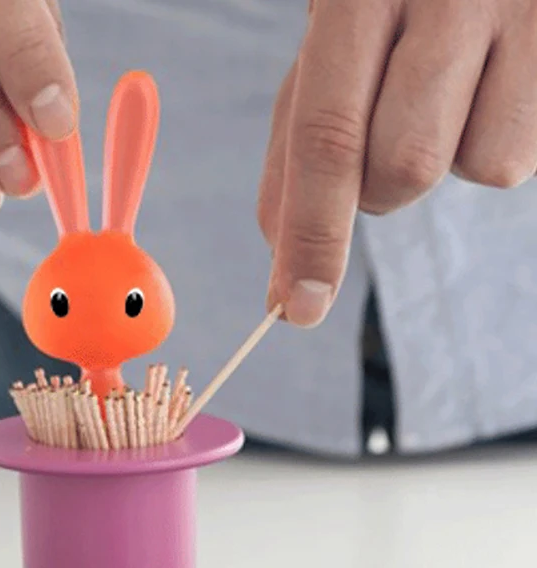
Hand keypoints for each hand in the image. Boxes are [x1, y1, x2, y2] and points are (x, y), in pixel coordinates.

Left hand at [259, 0, 536, 326]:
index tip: (298, 309)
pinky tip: (490, 91)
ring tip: (444, 95)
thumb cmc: (393, 6)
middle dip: (381, 192)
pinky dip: (493, 145)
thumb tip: (282, 259)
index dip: (312, 235)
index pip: (328, 139)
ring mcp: (521, 11)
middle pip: (403, 168)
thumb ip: (297, 150)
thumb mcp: (330, 55)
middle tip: (386, 135)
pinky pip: (521, 155)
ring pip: (478, 166)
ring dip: (445, 162)